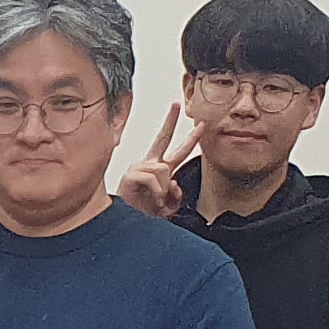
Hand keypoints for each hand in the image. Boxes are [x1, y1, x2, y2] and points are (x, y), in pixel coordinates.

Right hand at [114, 101, 200, 219]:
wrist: (126, 223)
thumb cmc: (143, 213)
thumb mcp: (167, 206)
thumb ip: (176, 195)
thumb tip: (174, 183)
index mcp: (159, 170)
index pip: (178, 150)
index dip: (191, 138)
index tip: (201, 124)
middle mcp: (149, 165)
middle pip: (163, 138)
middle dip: (170, 121)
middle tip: (176, 104)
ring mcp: (139, 168)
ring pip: (164, 170)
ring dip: (164, 190)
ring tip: (155, 201)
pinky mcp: (131, 175)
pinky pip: (153, 179)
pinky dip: (156, 193)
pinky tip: (150, 200)